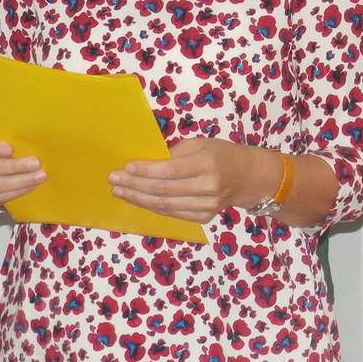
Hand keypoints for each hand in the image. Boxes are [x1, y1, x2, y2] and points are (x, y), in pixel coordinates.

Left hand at [109, 138, 255, 223]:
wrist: (248, 177)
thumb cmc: (221, 154)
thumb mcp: (200, 143)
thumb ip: (174, 153)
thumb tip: (145, 164)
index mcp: (207, 163)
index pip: (170, 170)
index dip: (145, 171)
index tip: (125, 168)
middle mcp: (208, 187)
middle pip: (163, 190)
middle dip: (134, 186)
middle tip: (114, 180)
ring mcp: (207, 206)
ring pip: (165, 205)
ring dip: (138, 199)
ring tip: (120, 192)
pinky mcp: (204, 218)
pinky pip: (172, 213)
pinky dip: (152, 207)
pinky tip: (138, 199)